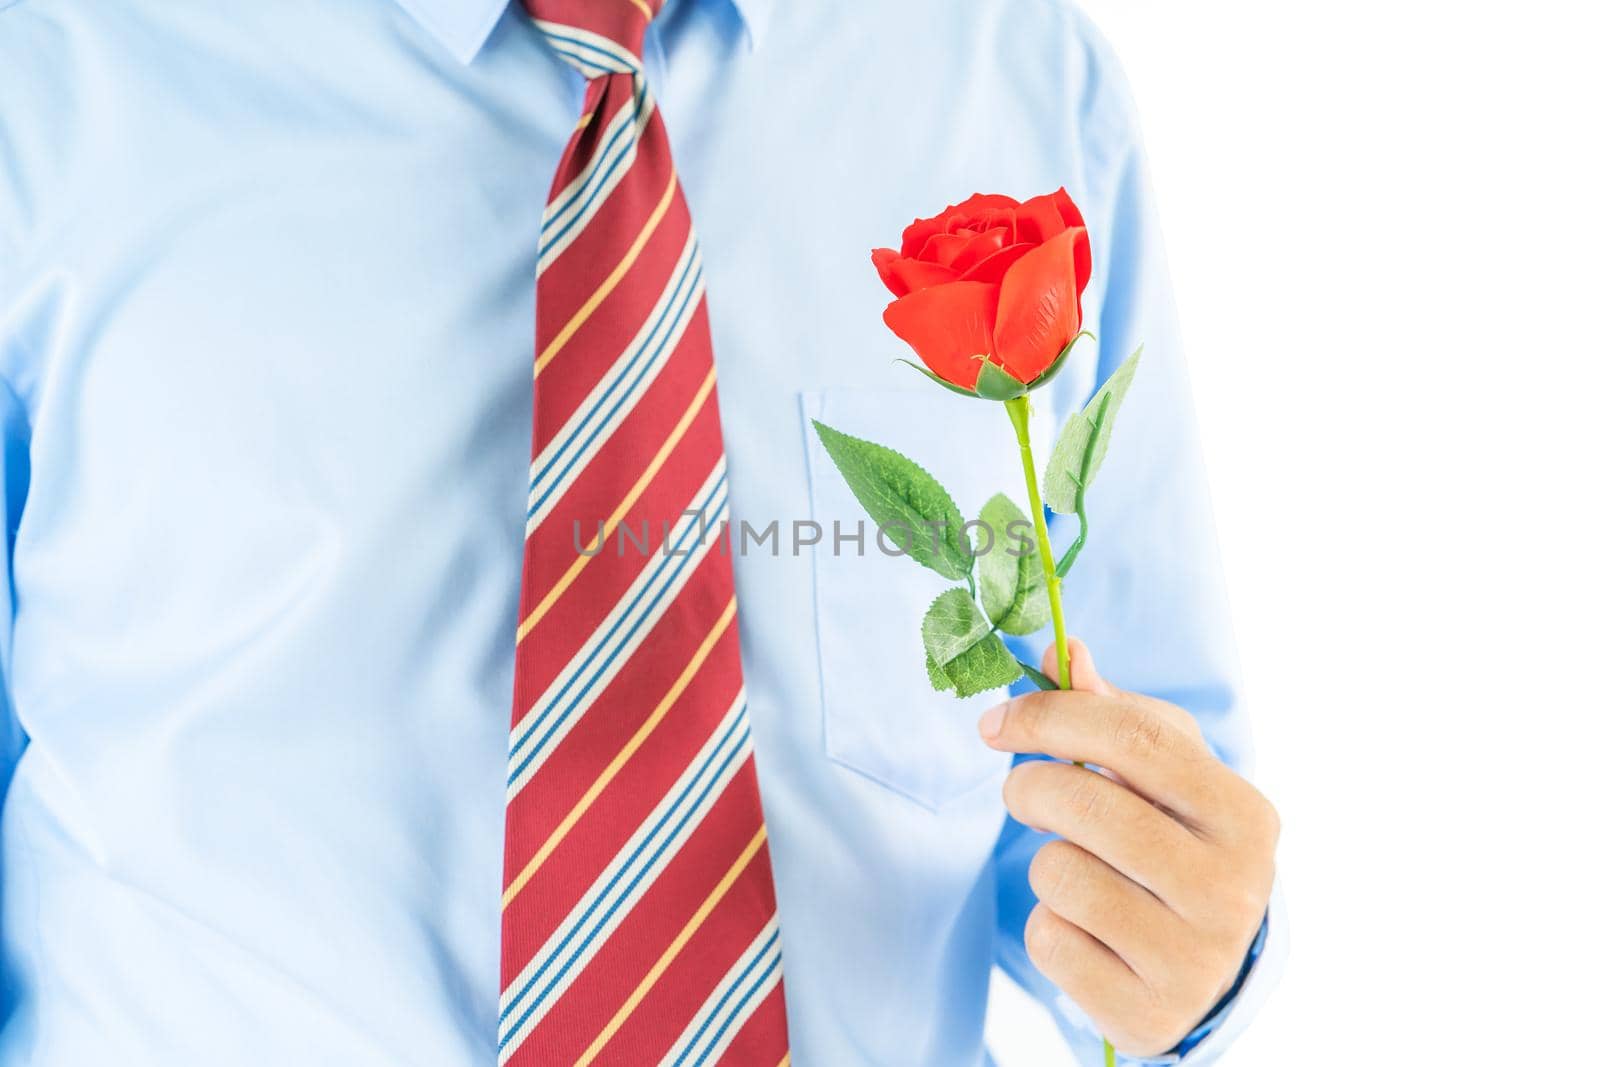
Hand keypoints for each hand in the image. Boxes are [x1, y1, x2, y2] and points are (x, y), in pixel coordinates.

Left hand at [978, 639, 1277, 1056]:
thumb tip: (1060, 649)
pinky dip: (1049, 927)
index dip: (1049, 717)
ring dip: (1047, 865)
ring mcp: (1194, 958)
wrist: (1207, 969)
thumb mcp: (1163, 776)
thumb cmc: (1176, 845)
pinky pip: (1049, 940)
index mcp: (1244, 814)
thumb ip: (1111, 711)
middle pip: (1085, 803)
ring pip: (1059, 873)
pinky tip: (1088, 932)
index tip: (997, 721)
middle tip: (1025, 796)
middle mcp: (1233, 889)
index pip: (1132, 737)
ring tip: (1081, 873)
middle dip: (1030, 788)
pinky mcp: (1148, 1012)